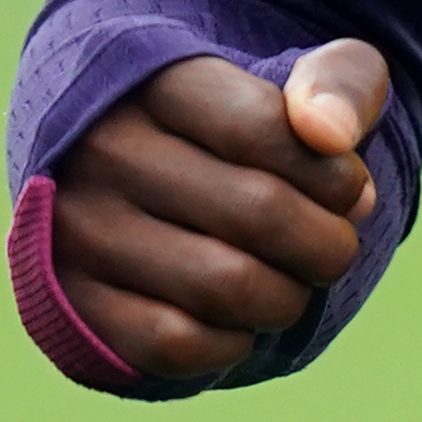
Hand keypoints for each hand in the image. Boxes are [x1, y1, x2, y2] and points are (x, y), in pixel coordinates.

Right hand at [47, 41, 388, 383]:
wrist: (132, 178)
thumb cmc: (234, 127)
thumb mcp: (294, 77)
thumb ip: (339, 80)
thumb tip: (332, 134)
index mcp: (153, 79)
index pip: (263, 127)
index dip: (334, 173)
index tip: (349, 189)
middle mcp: (101, 150)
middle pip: (258, 212)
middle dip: (327, 244)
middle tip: (332, 247)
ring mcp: (77, 231)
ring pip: (223, 286)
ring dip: (287, 298)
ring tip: (291, 283)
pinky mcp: (72, 305)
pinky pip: (176, 344)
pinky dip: (232, 342)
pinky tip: (240, 319)